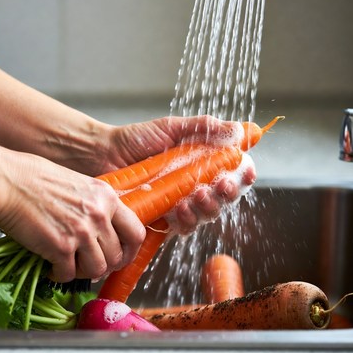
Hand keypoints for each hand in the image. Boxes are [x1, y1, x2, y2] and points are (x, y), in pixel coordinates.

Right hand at [0, 152, 145, 281]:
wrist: (9, 182)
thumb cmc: (40, 180)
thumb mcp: (82, 185)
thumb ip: (99, 207)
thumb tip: (107, 232)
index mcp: (108, 198)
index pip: (136, 232)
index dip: (131, 251)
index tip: (121, 257)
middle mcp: (100, 215)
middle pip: (117, 256)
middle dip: (104, 265)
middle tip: (90, 264)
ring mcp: (82, 232)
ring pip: (97, 269)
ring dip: (83, 272)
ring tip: (70, 264)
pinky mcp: (61, 247)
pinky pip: (68, 275)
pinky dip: (60, 275)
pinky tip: (51, 266)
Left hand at [95, 115, 255, 234]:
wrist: (106, 154)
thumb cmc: (137, 139)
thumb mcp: (172, 127)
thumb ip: (205, 127)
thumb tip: (239, 129)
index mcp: (201, 162)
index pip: (232, 172)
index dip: (244, 174)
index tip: (245, 170)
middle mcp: (194, 184)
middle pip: (224, 196)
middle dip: (228, 193)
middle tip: (221, 184)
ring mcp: (180, 201)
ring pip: (208, 213)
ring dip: (209, 206)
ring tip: (198, 195)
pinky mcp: (164, 216)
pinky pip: (185, 226)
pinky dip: (188, 219)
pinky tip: (179, 208)